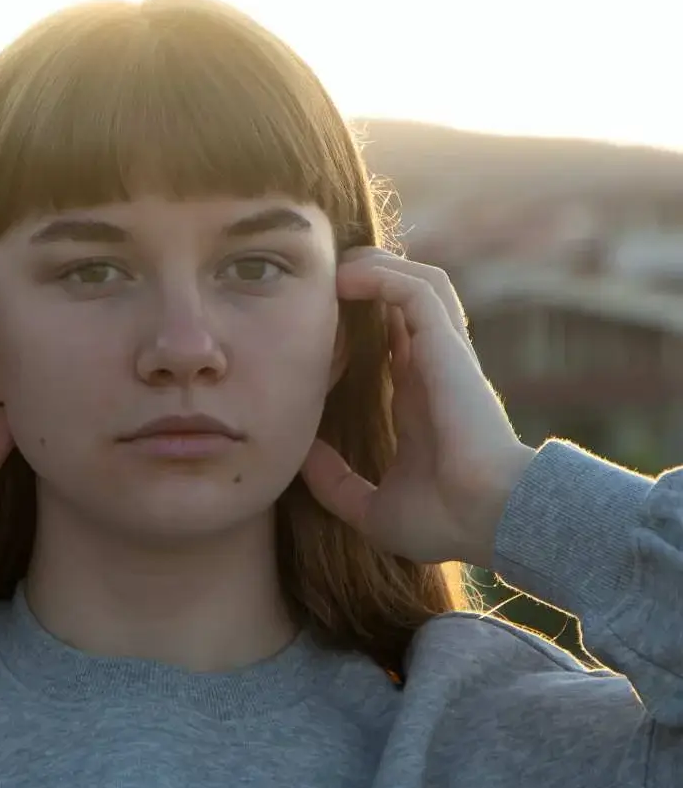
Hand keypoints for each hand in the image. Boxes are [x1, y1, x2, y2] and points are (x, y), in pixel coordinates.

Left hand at [301, 248, 534, 567]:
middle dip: (371, 279)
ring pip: (418, 283)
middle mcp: (433, 369)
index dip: (363, 321)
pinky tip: (347, 278)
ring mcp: (443, 355)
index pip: (394, 340)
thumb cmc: (445, 520)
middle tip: (326, 278)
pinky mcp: (446, 346)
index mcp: (420, 399)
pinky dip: (383, 275)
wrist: (488, 519)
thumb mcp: (372, 508)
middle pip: (407, 302)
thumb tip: (299, 456)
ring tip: (336, 267)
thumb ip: (336, 484)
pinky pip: (416, 291)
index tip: (320, 319)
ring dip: (378, 267)